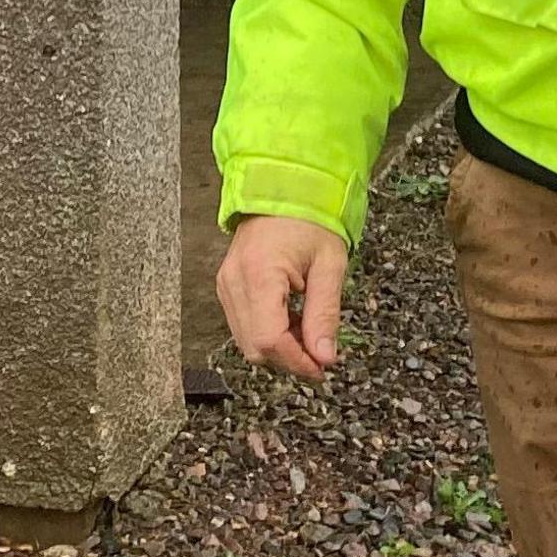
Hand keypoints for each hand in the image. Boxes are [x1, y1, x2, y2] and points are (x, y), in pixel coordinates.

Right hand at [215, 214, 349, 381]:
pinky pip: (244, 325)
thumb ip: (325, 314)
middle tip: (320, 355)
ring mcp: (226, 284)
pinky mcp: (227, 286)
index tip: (321, 369)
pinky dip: (268, 333)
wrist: (283, 187)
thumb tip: (325, 357)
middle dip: (289, 360)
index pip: (270, 339)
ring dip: (279, 348)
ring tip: (307, 332)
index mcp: (260, 273)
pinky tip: (291, 321)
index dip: (296, 362)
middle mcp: (235, 281)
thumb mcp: (330, 266)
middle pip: (255, 347)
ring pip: (247, 341)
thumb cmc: (309, 218)